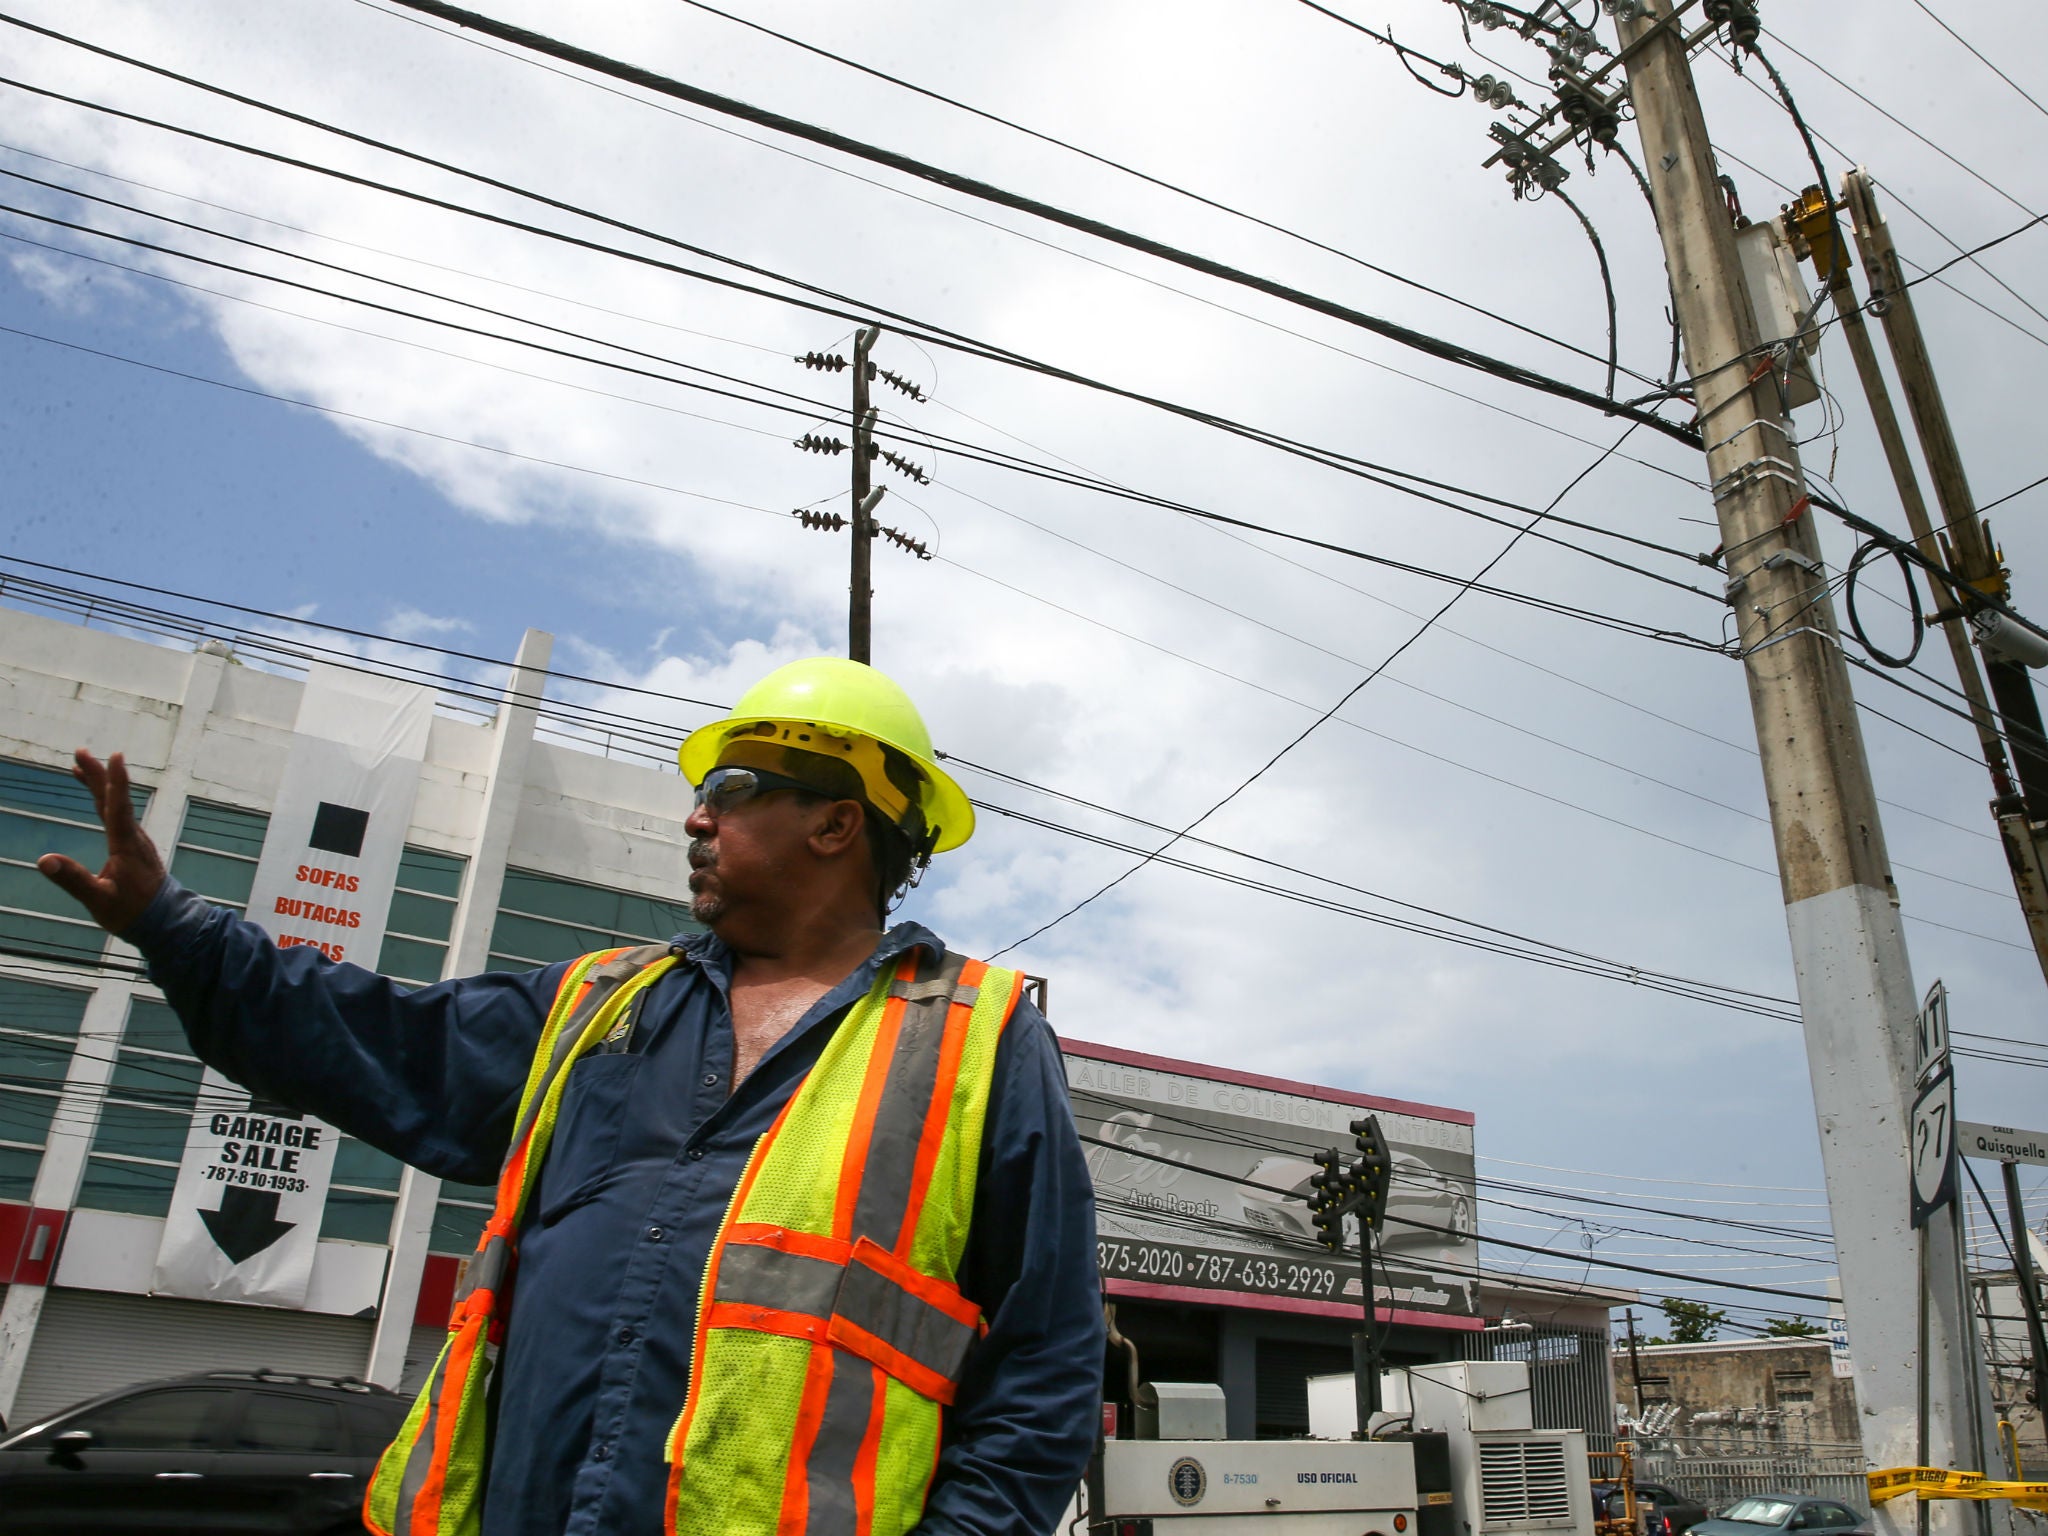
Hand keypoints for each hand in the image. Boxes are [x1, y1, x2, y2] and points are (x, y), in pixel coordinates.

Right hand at [37, 750, 167, 935]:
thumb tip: (44, 860)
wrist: (163, 921)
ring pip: (116, 806)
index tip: (114, 755)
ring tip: (81, 766)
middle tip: (80, 751)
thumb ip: (73, 880)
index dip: (115, 781)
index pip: (119, 807)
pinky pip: (118, 815)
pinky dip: (105, 800)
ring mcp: (135, 840)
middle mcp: (134, 837)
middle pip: (114, 800)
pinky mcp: (133, 846)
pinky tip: (98, 798)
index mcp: (126, 845)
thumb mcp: (99, 900)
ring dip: (100, 785)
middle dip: (98, 774)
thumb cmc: (132, 912)